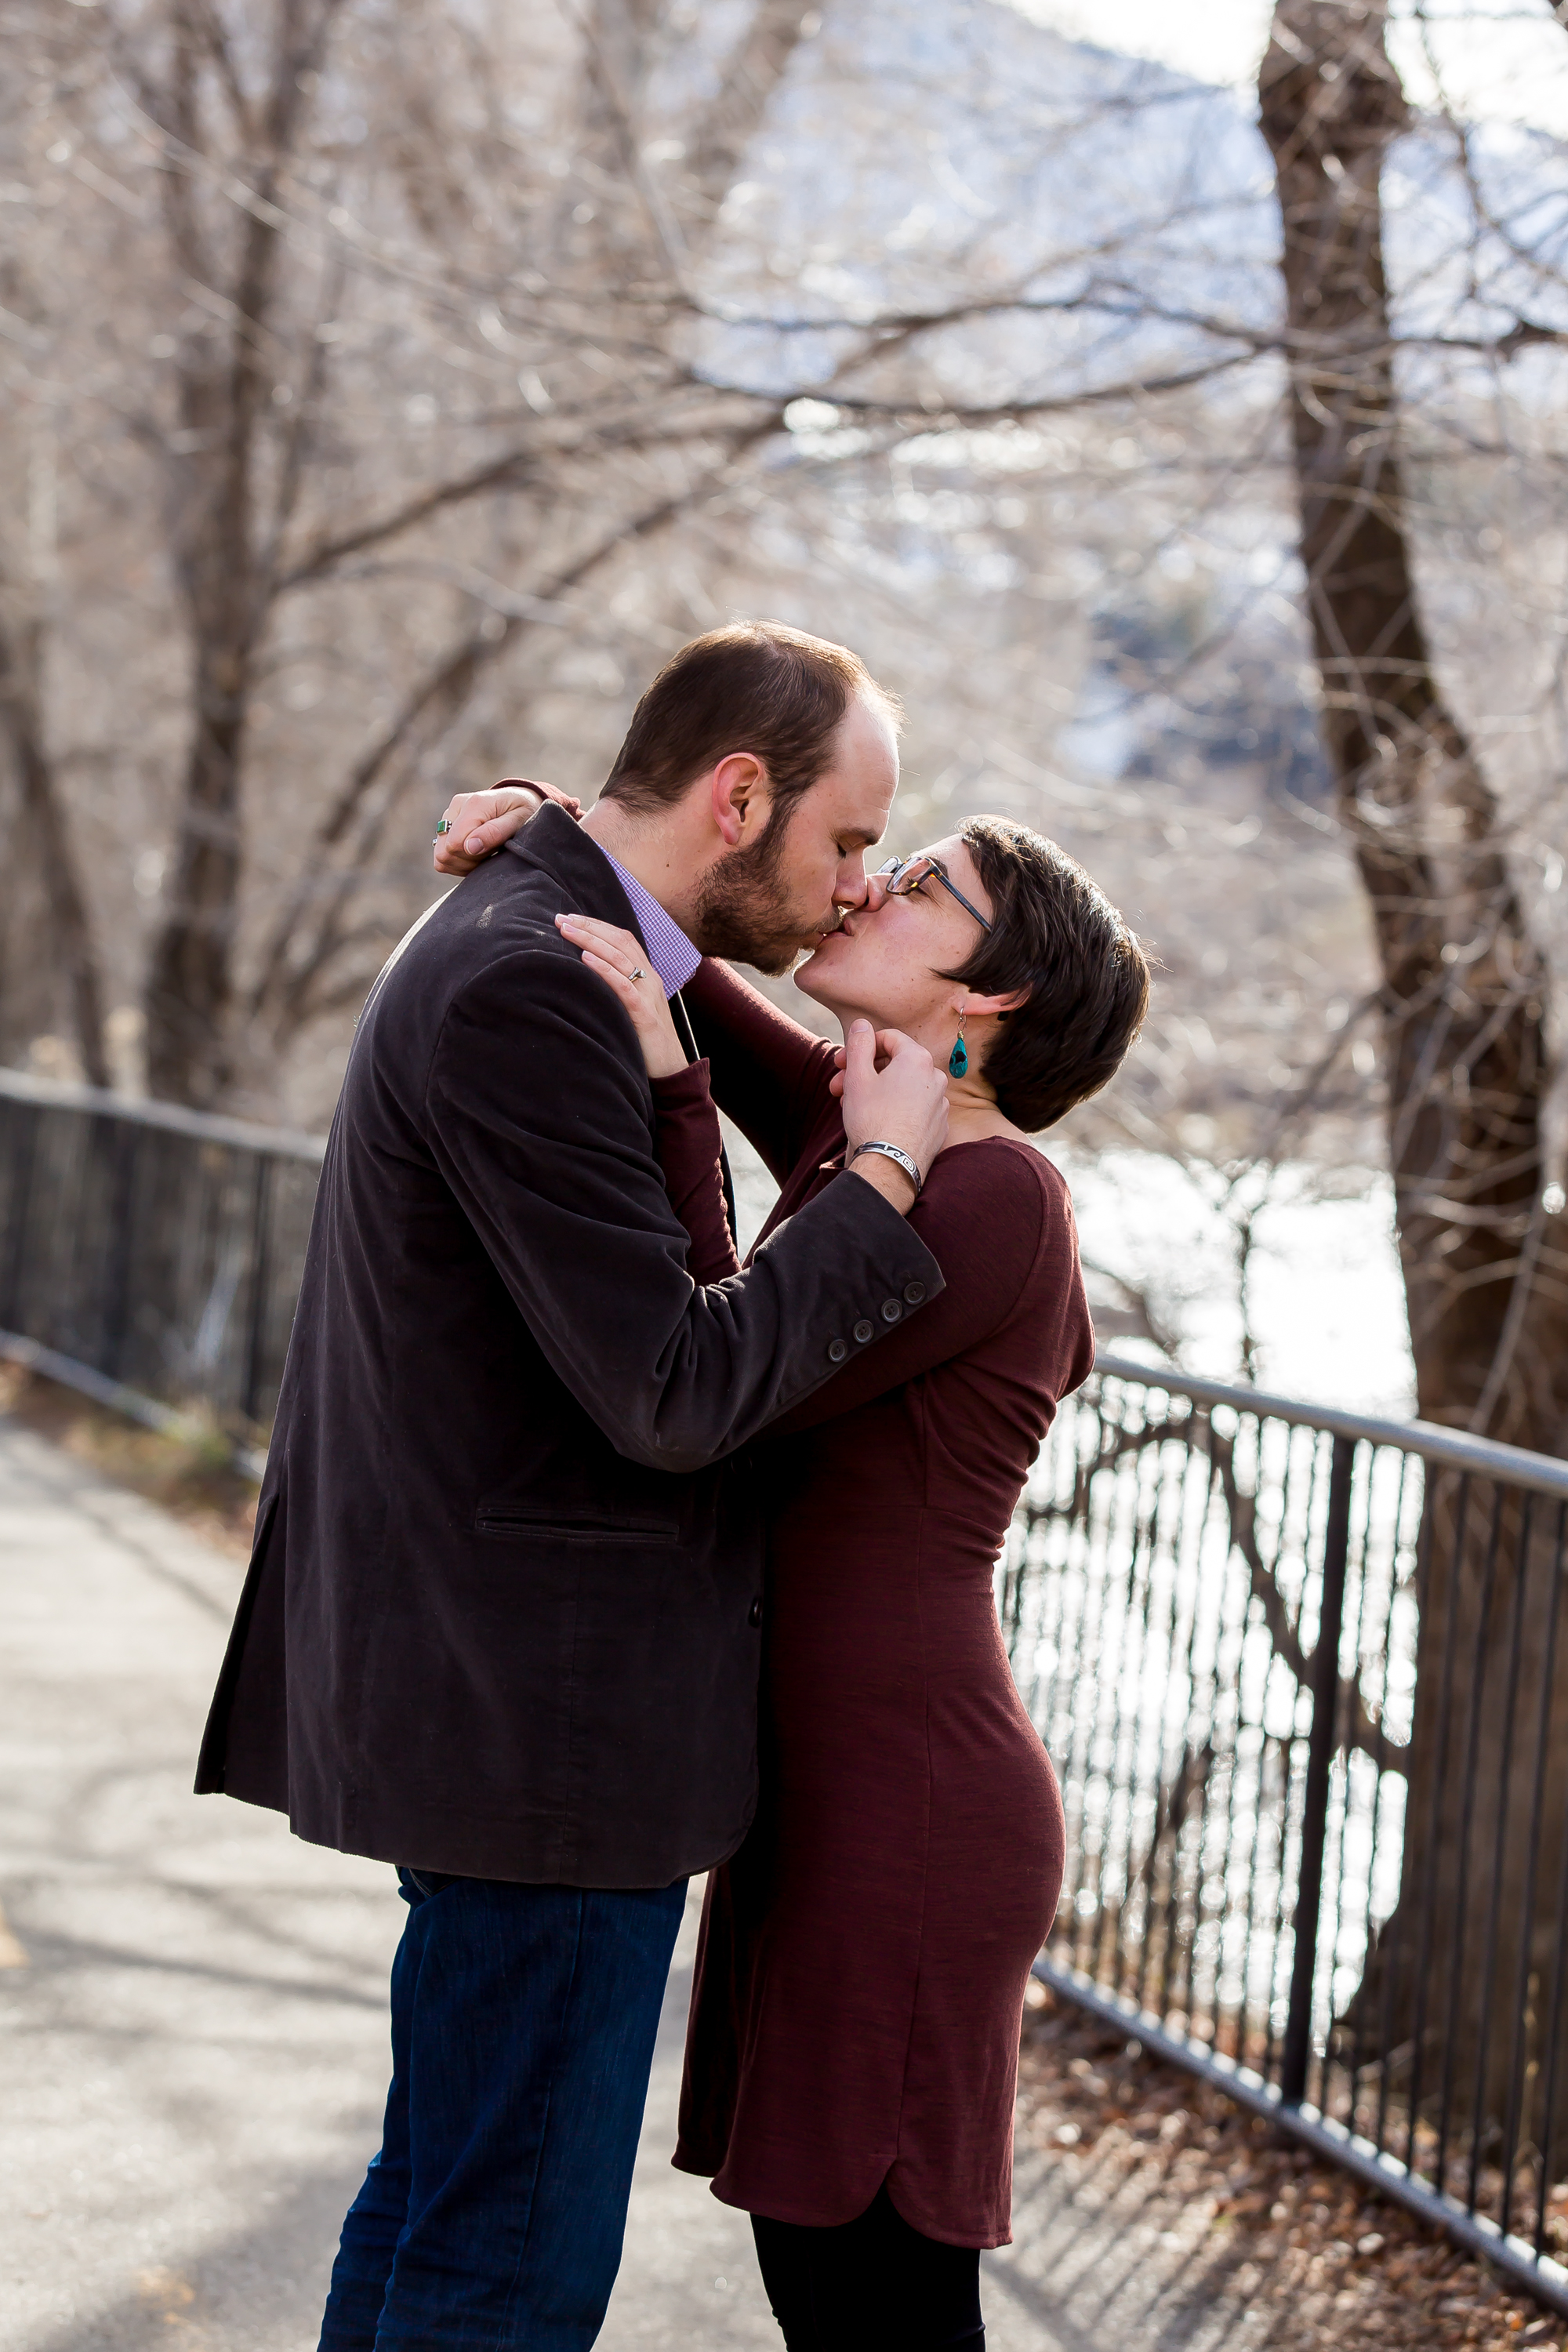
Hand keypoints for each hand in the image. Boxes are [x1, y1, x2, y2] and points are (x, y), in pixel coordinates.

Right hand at [434, 778, 580, 876]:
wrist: (522, 801)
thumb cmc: (525, 811)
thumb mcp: (519, 820)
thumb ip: (495, 832)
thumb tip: (470, 847)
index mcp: (475, 804)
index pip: (455, 843)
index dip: (472, 857)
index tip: (492, 853)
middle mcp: (457, 807)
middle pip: (445, 851)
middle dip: (468, 862)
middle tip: (491, 855)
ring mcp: (449, 816)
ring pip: (441, 856)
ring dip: (463, 863)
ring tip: (485, 854)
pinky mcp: (447, 826)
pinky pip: (441, 856)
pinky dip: (458, 862)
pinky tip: (476, 855)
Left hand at [555, 913, 685, 1079]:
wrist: (671, 1068)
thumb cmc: (646, 1039)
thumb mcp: (632, 1006)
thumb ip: (618, 988)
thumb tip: (587, 974)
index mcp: (647, 975)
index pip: (622, 938)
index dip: (596, 925)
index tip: (569, 917)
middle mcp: (650, 979)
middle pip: (619, 941)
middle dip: (588, 927)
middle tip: (560, 918)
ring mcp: (648, 995)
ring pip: (619, 958)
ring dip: (590, 941)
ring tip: (567, 931)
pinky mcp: (644, 1015)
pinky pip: (624, 986)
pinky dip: (605, 970)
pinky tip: (586, 959)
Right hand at [839, 1023, 947, 1205]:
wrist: (890, 1166)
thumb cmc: (872, 1119)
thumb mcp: (858, 1076)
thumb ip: (860, 1044)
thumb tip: (862, 1025)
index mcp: (918, 1059)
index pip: (888, 1038)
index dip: (860, 1046)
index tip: (840, 1062)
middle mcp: (935, 1078)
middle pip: (895, 1064)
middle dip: (863, 1072)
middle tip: (839, 1086)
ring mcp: (940, 1104)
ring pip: (903, 1087)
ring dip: (876, 1091)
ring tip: (851, 1106)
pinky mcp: (939, 1127)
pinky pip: (913, 1108)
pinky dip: (894, 1108)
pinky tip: (874, 1121)